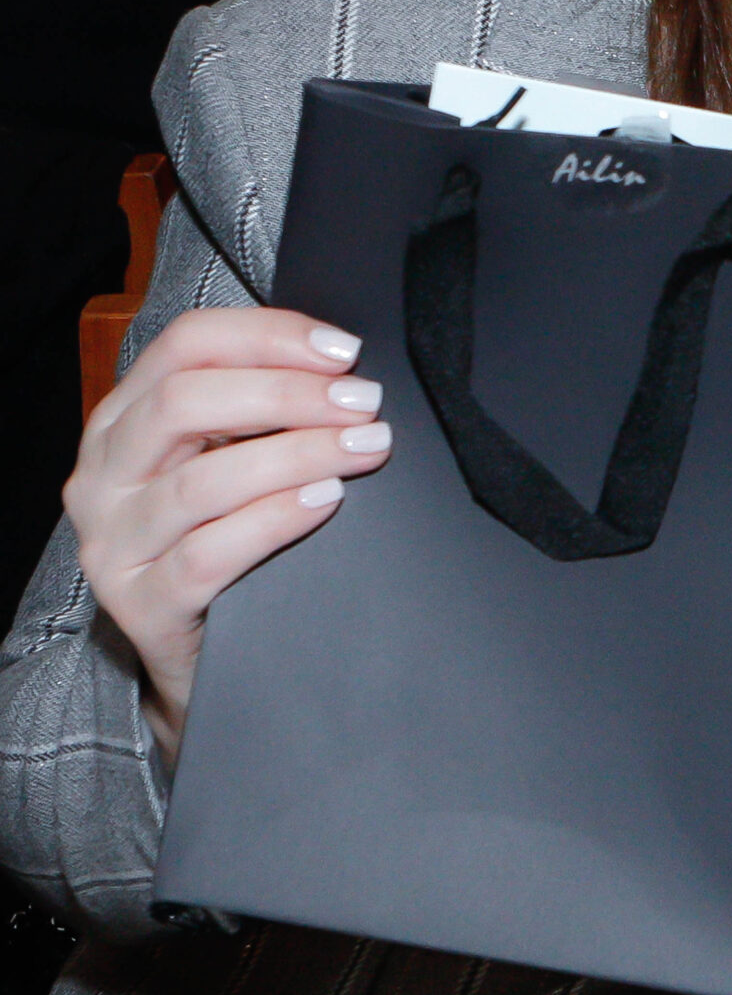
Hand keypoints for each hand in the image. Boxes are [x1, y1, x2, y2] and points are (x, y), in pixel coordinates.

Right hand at [66, 309, 392, 760]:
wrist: (203, 657)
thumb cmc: (227, 538)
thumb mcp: (229, 460)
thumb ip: (261, 411)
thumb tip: (345, 367)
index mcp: (121, 422)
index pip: (184, 345)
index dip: (268, 336)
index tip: (344, 351)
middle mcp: (103, 477)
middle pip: (183, 403)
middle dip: (286, 393)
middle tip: (363, 401)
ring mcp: (114, 544)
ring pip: (201, 482)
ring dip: (297, 454)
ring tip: (365, 448)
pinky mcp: (139, 607)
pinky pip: (207, 555)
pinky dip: (275, 520)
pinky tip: (327, 502)